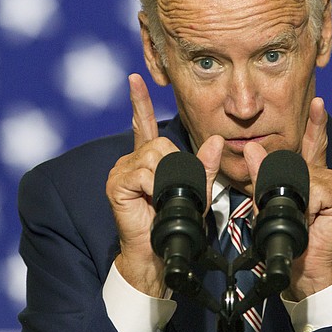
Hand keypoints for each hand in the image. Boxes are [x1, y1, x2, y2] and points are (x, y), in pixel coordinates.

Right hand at [107, 73, 222, 296]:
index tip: (136, 79)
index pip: (143, 123)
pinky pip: (143, 174)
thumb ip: (204, 167)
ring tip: (164, 198)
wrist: (156, 253)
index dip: (140, 101)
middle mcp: (131, 160)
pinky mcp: (116, 184)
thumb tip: (215, 141)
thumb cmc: (175, 223)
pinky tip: (152, 200)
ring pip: (154, 156)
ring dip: (168, 178)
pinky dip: (155, 187)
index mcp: (147, 159)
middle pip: (160, 143)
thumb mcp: (197, 191)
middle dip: (177, 166)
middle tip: (176, 191)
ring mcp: (121, 171)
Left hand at [244, 97, 331, 300]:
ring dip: (291, 197)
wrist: (303, 268)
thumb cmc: (288, 237)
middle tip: (288, 209)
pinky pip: (313, 190)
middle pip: (297, 163)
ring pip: (303, 176)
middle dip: (282, 181)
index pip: (312, 143)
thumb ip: (262, 176)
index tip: (318, 102)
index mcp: (312, 174)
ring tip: (297, 218)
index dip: (315, 123)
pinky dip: (304, 205)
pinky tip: (309, 218)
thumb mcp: (266, 203)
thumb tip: (252, 149)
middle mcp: (327, 175)